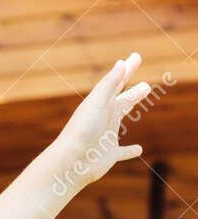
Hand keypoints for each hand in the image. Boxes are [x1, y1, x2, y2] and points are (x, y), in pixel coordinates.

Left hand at [53, 53, 150, 189]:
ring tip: (137, 106)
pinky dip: (130, 151)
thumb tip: (121, 63)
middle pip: (122, 101)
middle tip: (146, 86)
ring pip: (120, 121)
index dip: (127, 69)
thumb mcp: (97, 103)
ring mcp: (106, 136)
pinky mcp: (109, 155)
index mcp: (101, 104)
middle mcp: (104, 118)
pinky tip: (138, 150)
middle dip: (133, 92)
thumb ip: (109, 84)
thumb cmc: (82, 130)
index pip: (117, 82)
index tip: (136, 57)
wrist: (71, 161)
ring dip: (130, 111)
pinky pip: (122, 152)